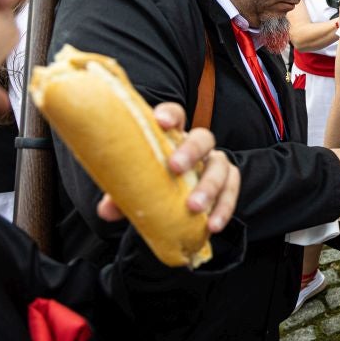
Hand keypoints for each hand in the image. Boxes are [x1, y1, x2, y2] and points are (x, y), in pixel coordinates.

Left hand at [97, 103, 240, 233]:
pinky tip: (212, 225)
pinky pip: (232, 190)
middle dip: (191, 151)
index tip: (161, 122)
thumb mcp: (135, 187)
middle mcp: (197, 145)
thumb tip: (107, 210)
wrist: (176, 200)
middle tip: (175, 168)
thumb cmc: (153, 183)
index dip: (170, 115)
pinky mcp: (229, 181)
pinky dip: (224, 208)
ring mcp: (215, 162)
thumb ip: (121, 195)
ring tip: (194, 207)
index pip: (175, 115)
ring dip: (209, 186)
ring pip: (221, 166)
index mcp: (172, 136)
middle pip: (203, 138)